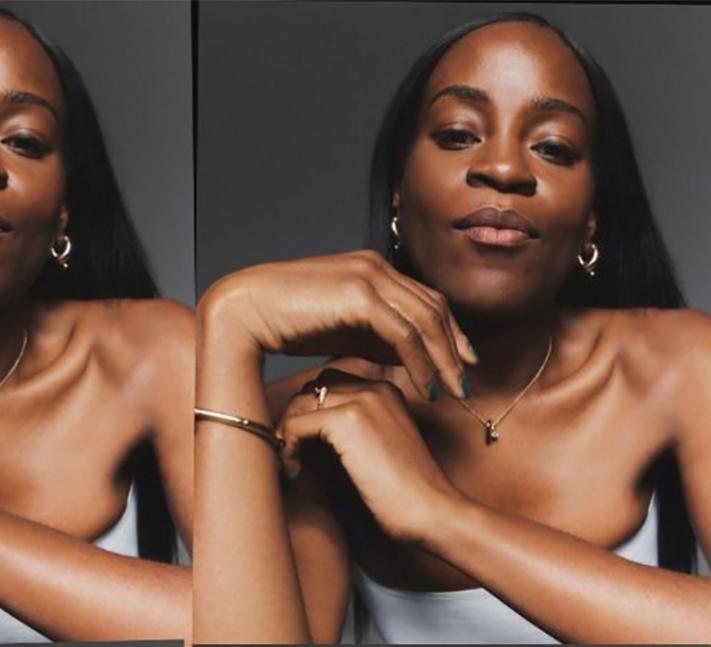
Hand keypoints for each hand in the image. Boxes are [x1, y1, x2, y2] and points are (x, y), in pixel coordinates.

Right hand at [199, 250, 475, 399]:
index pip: (427, 299)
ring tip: (452, 391)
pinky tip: (425, 386)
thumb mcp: (343, 331)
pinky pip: (404, 333)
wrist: (243, 311)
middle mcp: (376, 266)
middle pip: (434, 308)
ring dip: (443, 359)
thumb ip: (376, 337)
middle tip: (466, 381)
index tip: (463, 363)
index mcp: (373, 269)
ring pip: (425, 321)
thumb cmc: (286, 323)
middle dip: (455, 348)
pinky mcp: (359, 294)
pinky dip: (420, 362)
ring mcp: (369, 276)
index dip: (450, 333)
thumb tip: (409, 356)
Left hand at [277, 369, 462, 543]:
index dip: (310, 414)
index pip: (328, 385)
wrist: (431, 511)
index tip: (304, 448)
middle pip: (310, 390)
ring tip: (294, 466)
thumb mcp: (374, 452)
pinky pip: (296, 424)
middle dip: (295, 420)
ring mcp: (363, 399)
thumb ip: (345, 434)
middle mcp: (375, 387)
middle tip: (293, 456)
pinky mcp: (348, 420)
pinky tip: (296, 473)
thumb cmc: (404, 495)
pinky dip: (289, 448)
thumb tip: (296, 433)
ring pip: (299, 404)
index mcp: (385, 392)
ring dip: (288, 434)